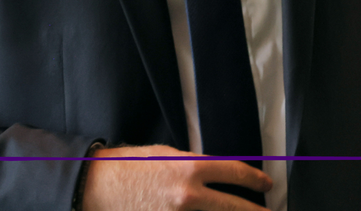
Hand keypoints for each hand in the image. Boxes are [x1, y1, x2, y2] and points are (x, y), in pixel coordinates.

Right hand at [80, 145, 271, 210]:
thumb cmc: (128, 167)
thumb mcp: (166, 156)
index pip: (236, 174)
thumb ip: (193, 166)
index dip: (256, 181)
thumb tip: (214, 175)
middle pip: (235, 207)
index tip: (266, 185)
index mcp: (191, 169)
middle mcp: (189, 196)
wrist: (94, 187)